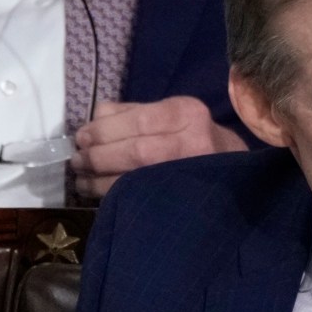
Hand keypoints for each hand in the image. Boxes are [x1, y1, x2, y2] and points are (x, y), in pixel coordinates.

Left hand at [70, 96, 248, 198]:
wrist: (235, 171)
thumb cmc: (196, 138)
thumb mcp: (172, 114)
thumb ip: (133, 112)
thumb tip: (96, 117)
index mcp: (188, 113)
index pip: (139, 119)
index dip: (104, 131)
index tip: (81, 137)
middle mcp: (194, 142)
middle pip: (136, 150)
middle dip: (98, 155)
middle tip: (76, 160)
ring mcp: (190, 174)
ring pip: (136, 177)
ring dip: (99, 179)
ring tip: (80, 178)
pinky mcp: (183, 199)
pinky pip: (140, 196)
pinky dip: (111, 194)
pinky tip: (95, 192)